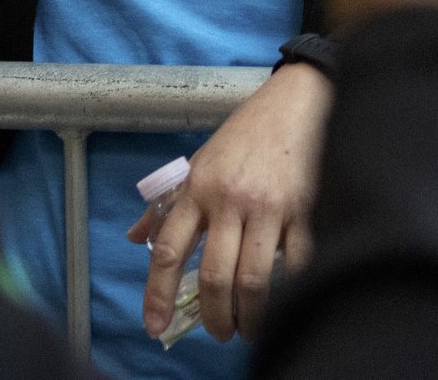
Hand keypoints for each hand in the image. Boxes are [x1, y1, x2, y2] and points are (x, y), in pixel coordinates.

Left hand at [127, 61, 328, 341]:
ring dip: (249, 317)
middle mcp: (229, 200)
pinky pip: (295, 264)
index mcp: (198, 188)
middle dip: (213, 317)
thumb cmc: (245, 133)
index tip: (154, 325)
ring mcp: (268, 207)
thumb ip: (168, 204)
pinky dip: (288, 291)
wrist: (297, 102)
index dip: (157, 294)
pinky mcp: (303, 210)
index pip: (168, 249)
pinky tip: (283, 302)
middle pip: (213, 275)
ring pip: (253, 280)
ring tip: (249, 330)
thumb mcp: (199, 162)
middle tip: (218, 333)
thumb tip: (134, 237)